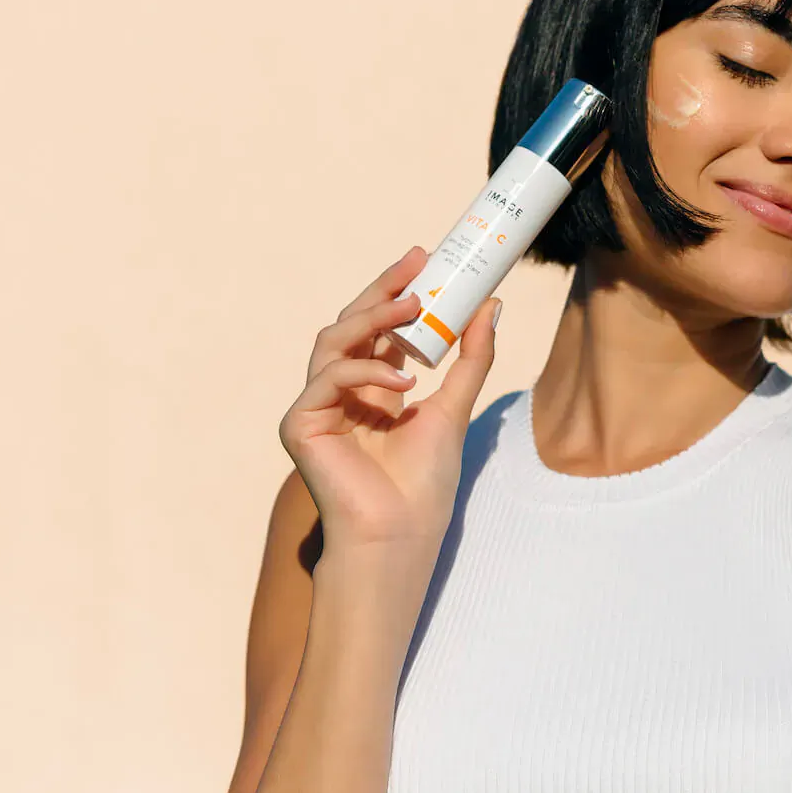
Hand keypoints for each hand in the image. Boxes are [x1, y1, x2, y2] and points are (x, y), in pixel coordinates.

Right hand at [277, 246, 499, 560]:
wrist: (400, 533)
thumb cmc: (424, 483)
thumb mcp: (455, 407)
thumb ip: (471, 358)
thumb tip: (492, 306)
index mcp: (373, 388)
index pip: (379, 326)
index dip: (397, 290)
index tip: (424, 259)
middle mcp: (341, 392)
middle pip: (352, 323)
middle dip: (383, 289)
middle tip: (415, 264)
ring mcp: (317, 407)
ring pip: (334, 340)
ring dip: (374, 316)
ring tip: (414, 308)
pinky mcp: (299, 424)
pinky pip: (329, 378)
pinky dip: (367, 371)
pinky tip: (404, 381)